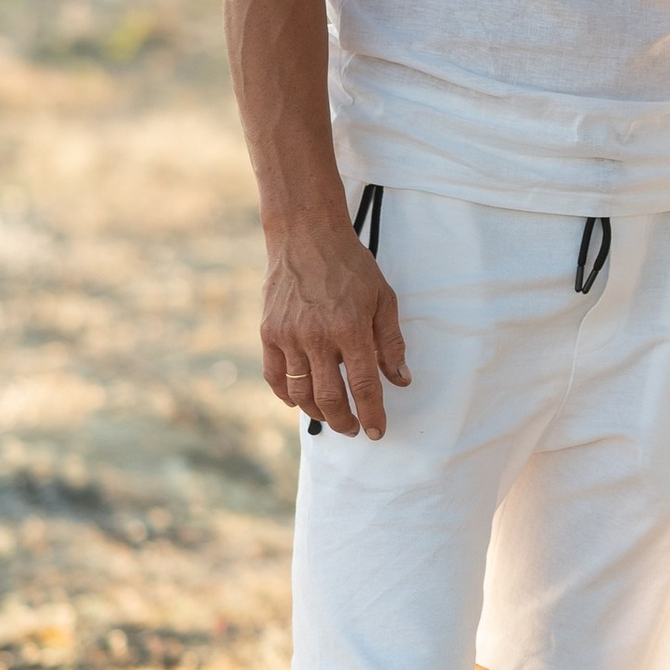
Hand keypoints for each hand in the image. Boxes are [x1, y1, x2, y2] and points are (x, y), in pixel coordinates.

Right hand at [260, 216, 408, 436]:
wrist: (306, 236)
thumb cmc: (351, 267)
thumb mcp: (383, 299)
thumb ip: (391, 343)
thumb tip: (401, 380)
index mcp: (350, 328)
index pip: (364, 385)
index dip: (372, 414)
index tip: (377, 432)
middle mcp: (317, 336)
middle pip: (329, 397)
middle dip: (344, 421)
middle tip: (353, 429)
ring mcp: (288, 335)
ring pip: (300, 392)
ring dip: (317, 413)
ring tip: (331, 417)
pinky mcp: (268, 332)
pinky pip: (274, 377)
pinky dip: (286, 395)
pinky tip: (299, 402)